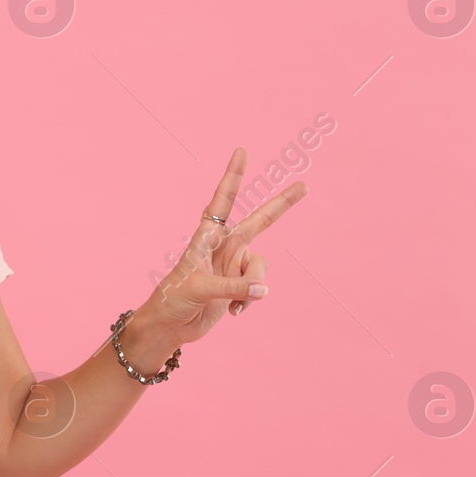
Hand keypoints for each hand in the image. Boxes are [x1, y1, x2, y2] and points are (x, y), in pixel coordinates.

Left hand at [141, 147, 306, 347]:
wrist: (171, 325)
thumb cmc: (173, 300)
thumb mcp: (200, 290)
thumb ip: (234, 288)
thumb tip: (264, 290)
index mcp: (207, 236)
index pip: (223, 201)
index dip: (233, 176)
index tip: (242, 151)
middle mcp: (224, 245)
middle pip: (260, 221)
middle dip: (282, 204)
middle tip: (304, 184)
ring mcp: (234, 265)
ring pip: (261, 267)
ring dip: (253, 286)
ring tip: (234, 302)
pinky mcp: (241, 285)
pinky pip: (259, 288)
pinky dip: (251, 300)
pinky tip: (234, 312)